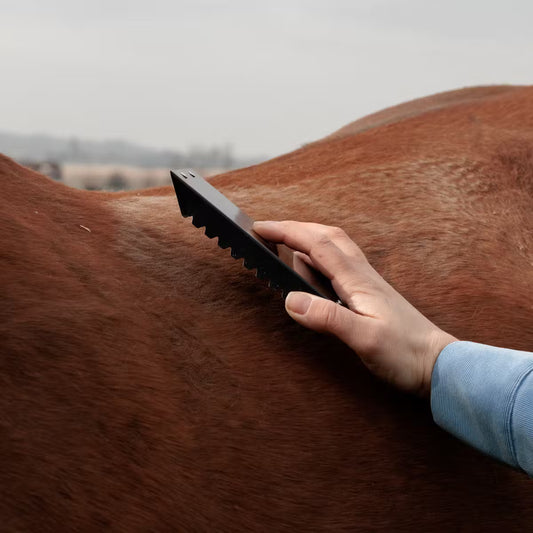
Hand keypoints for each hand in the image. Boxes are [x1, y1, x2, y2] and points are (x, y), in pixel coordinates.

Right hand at [252, 221, 456, 396]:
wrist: (437, 362)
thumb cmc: (405, 352)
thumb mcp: (365, 338)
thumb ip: (328, 317)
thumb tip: (291, 299)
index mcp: (356, 279)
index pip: (316, 245)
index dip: (286, 233)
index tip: (260, 228)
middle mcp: (361, 274)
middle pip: (326, 236)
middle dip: (295, 228)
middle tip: (268, 232)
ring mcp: (366, 283)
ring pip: (334, 247)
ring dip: (307, 241)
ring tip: (285, 252)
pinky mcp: (368, 294)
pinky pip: (339, 265)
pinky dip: (319, 260)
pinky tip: (314, 274)